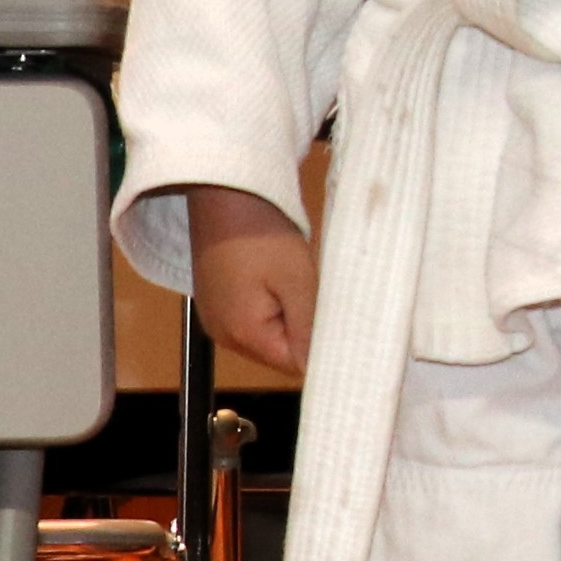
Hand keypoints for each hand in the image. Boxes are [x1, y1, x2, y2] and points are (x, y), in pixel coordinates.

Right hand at [178, 185, 316, 379]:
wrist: (224, 190)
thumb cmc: (262, 233)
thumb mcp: (297, 281)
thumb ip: (308, 330)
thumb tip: (320, 371)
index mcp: (242, 335)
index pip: (294, 365)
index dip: (321, 350)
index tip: (345, 329)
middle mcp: (223, 335)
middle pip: (279, 352)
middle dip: (305, 332)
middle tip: (323, 298)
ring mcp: (216, 318)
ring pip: (267, 334)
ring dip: (290, 317)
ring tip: (302, 284)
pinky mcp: (216, 300)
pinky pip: (252, 316)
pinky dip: (272, 304)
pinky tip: (281, 279)